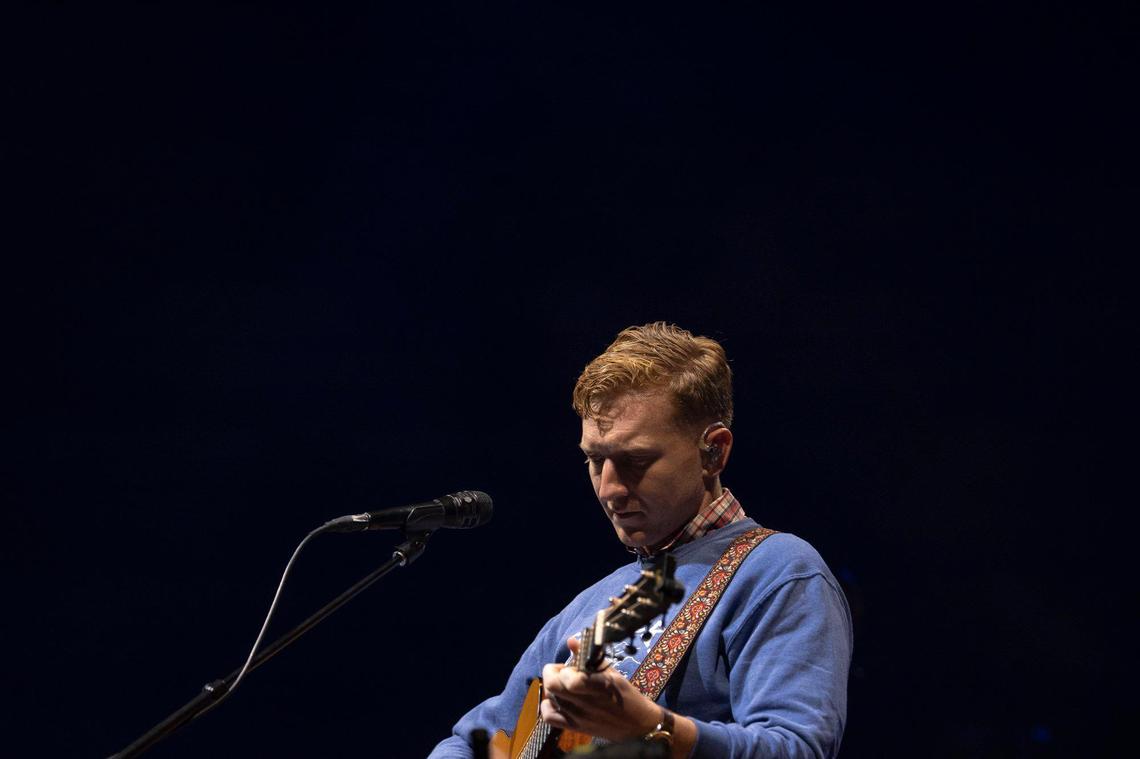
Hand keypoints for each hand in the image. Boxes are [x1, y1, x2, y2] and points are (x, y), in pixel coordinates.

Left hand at [538, 636, 661, 742]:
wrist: (636, 726)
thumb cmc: (626, 695)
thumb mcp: (612, 673)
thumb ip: (590, 657)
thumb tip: (571, 640)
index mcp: (598, 686)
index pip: (568, 679)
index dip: (565, 669)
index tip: (573, 666)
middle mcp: (585, 703)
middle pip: (552, 686)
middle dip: (553, 674)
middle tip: (563, 672)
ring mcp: (578, 717)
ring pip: (550, 698)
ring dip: (553, 688)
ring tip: (564, 685)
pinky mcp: (575, 727)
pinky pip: (548, 717)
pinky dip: (548, 706)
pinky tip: (558, 700)